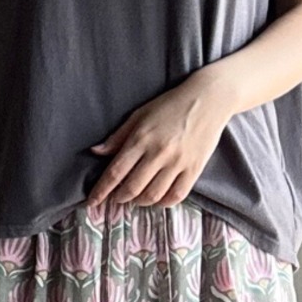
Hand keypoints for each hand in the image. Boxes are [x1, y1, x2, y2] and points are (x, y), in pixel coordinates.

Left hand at [86, 70, 235, 209]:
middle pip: (132, 188)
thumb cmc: (170, 105)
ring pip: (152, 196)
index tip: (92, 202)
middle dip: (119, 198)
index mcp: (141, 139)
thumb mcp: (140, 115)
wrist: (209, 98)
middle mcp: (158, 153)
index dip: (101, 191)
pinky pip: (175, 196)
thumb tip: (95, 152)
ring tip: (136, 197)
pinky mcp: (194, 169)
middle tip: (117, 197)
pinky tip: (158, 198)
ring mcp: (178, 162)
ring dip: (140, 201)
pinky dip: (163, 202)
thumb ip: (118, 137)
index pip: (115, 172)